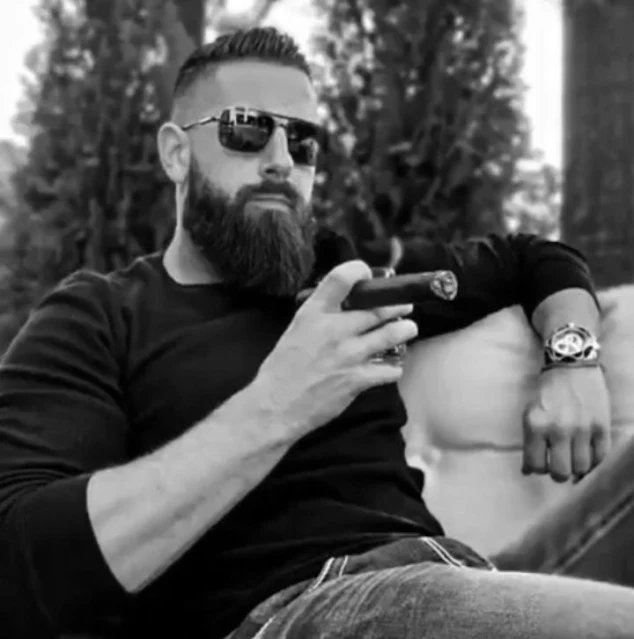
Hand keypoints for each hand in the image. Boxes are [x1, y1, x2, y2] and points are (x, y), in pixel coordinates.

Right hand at [251, 260, 417, 438]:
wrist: (275, 405)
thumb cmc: (281, 369)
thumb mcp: (296, 330)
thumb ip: (320, 316)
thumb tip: (343, 307)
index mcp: (314, 313)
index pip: (342, 278)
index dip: (360, 271)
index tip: (368, 275)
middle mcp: (334, 329)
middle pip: (377, 307)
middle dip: (397, 305)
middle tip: (404, 305)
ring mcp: (349, 354)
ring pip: (391, 334)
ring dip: (405, 330)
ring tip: (409, 328)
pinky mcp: (357, 379)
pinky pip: (389, 369)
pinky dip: (393, 367)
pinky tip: (392, 367)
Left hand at [522, 366, 610, 481]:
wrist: (571, 367)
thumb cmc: (546, 392)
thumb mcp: (530, 413)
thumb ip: (529, 442)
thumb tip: (528, 471)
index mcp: (536, 425)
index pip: (535, 465)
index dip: (537, 469)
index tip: (541, 464)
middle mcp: (559, 429)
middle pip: (560, 472)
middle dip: (558, 473)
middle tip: (558, 464)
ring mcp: (583, 429)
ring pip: (581, 468)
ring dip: (576, 467)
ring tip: (572, 456)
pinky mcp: (602, 427)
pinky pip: (600, 457)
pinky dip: (593, 460)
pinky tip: (586, 453)